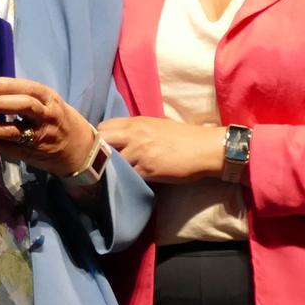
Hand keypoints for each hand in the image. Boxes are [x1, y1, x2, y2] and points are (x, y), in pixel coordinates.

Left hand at [0, 78, 97, 176]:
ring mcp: (40, 137)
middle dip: (0, 104)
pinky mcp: (32, 154)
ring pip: (14, 131)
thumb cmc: (59, 120)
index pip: (31, 89)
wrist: (80, 150)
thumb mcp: (47, 103)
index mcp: (51, 100)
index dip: (9, 86)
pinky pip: (9, 149)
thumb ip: (21, 93)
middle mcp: (47, 117)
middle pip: (25, 107)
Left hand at [97, 116, 226, 182]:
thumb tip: (116, 139)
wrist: (205, 149)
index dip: (99, 139)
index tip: (102, 148)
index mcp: (135, 123)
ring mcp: (140, 152)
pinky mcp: (148, 169)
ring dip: (114, 169)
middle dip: (100, 153)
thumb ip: (134, 130)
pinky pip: (129, 176)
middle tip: (104, 163)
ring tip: (119, 174)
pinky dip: (128, 180)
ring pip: (113, 162)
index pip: (103, 127)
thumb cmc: (182, 137)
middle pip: (101, 142)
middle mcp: (134, 135)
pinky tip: (133, 181)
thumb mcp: (155, 126)